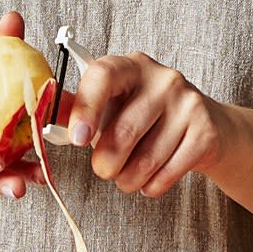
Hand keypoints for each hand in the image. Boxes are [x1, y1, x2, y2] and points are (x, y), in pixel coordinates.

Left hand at [67, 51, 228, 197]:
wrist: (207, 126)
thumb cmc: (147, 116)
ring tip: (127, 176)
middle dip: (105, 163)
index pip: (103, 76)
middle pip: (123, 131)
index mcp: (131, 66)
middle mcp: (163, 79)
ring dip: (128, 180)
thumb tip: (45, 116)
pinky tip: (151, 178)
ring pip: (145, 160)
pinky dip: (152, 186)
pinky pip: (168, 174)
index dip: (85, 108)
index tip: (76, 140)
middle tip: (103, 169)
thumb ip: (79, 110)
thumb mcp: (114, 104)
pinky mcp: (206, 132)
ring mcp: (188, 104)